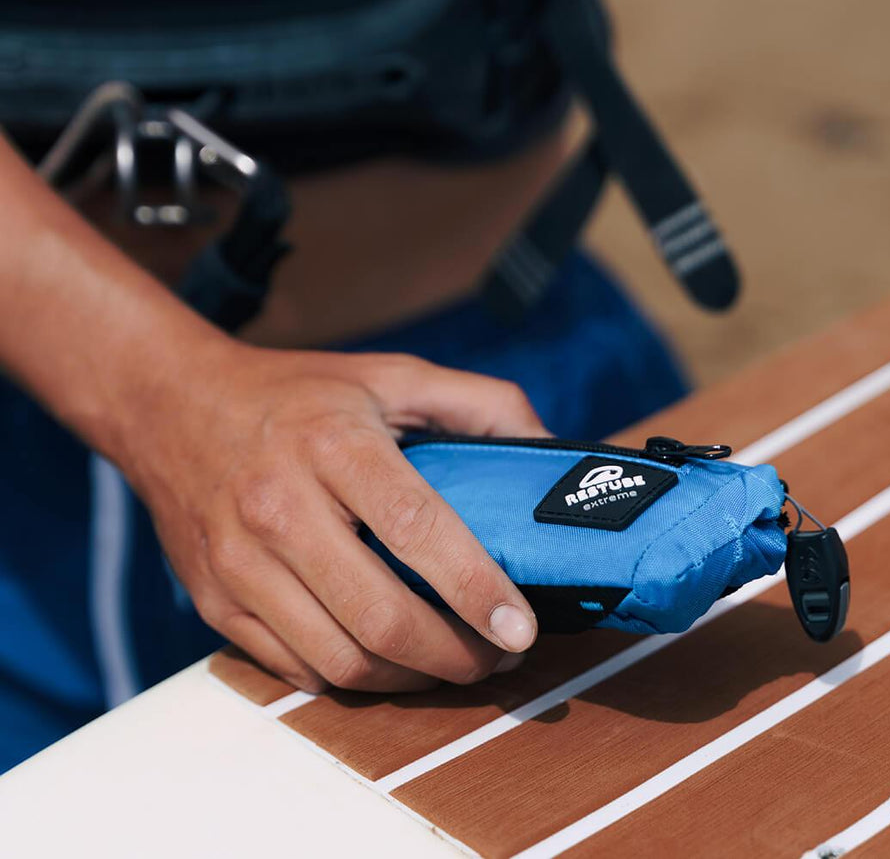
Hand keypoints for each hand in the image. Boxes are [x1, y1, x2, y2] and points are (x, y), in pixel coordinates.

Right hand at [123, 344, 545, 692]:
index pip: (417, 528)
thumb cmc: (297, 394)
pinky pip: (294, 668)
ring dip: (409, 678)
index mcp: (332, 444)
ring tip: (447, 663)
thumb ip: (480, 402)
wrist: (173, 407)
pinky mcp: (214, 601)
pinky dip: (351, 677)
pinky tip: (383, 658)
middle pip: (380, 615)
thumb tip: (551, 448)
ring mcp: (239, 562)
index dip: (478, 588)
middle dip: (453, 655)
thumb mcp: (391, 375)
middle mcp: (279, 506)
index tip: (521, 628)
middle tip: (495, 656)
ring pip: (340, 658)